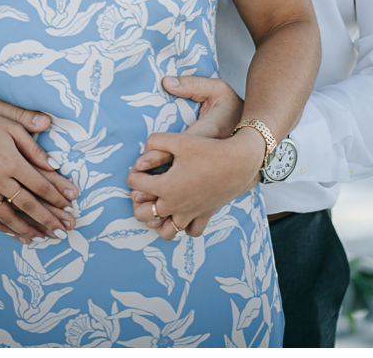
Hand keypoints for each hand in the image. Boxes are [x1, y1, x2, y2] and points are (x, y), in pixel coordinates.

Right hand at [0, 97, 77, 243]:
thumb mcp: (10, 123)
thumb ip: (33, 141)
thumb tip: (55, 159)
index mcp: (10, 161)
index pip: (40, 184)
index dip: (57, 196)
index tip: (72, 204)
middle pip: (28, 205)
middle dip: (49, 219)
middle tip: (65, 230)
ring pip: (10, 217)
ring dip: (29, 229)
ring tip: (45, 238)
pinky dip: (6, 229)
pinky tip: (18, 235)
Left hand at [127, 128, 262, 241]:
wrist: (239, 161)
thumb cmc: (208, 148)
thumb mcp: (179, 139)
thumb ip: (154, 142)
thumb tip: (141, 157)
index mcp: (166, 186)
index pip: (135, 184)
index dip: (133, 173)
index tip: (140, 167)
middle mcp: (175, 205)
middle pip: (143, 214)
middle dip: (138, 202)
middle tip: (144, 188)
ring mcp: (190, 213)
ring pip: (166, 231)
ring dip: (158, 221)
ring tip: (160, 205)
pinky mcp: (205, 215)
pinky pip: (191, 232)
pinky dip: (184, 227)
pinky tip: (183, 212)